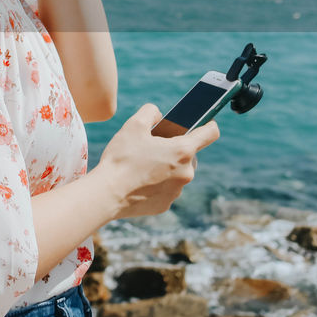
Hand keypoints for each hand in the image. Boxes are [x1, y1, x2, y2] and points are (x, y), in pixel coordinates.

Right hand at [94, 102, 220, 220]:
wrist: (107, 194)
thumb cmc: (121, 158)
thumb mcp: (133, 125)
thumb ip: (150, 112)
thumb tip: (158, 114)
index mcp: (182, 150)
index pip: (210, 133)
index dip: (209, 125)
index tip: (205, 123)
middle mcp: (186, 173)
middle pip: (189, 155)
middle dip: (175, 149)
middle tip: (154, 146)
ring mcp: (177, 191)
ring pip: (177, 173)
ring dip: (166, 167)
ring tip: (142, 165)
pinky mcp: (166, 205)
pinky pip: (166, 189)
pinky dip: (157, 184)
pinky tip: (139, 181)